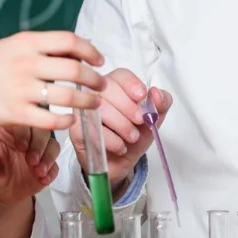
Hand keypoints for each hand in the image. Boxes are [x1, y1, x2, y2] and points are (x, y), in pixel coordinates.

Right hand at [0, 31, 104, 131]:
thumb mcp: (11, 46)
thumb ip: (39, 48)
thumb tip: (74, 50)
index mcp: (26, 42)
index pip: (70, 41)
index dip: (91, 51)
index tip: (99, 61)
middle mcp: (26, 63)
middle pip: (75, 70)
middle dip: (95, 80)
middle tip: (102, 86)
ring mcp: (21, 89)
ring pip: (68, 96)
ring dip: (88, 101)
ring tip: (94, 104)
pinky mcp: (15, 113)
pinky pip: (51, 120)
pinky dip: (67, 121)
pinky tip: (70, 120)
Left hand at [0, 125, 56, 237]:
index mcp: (7, 130)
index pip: (20, 123)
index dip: (23, 133)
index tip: (21, 147)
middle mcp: (25, 137)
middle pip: (41, 130)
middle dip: (39, 145)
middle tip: (32, 161)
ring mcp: (38, 150)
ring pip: (52, 145)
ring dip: (48, 158)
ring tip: (38, 172)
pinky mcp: (47, 165)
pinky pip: (55, 164)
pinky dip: (52, 172)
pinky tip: (43, 180)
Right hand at [67, 68, 172, 193]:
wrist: (120, 163)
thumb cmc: (133, 136)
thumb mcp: (154, 119)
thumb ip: (162, 103)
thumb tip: (156, 92)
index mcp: (116, 86)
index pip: (120, 75)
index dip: (132, 84)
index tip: (142, 97)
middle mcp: (97, 94)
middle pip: (108, 88)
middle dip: (129, 107)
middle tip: (141, 122)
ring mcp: (84, 109)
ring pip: (101, 107)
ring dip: (122, 124)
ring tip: (132, 137)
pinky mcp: (76, 128)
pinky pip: (92, 127)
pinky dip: (111, 139)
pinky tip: (120, 146)